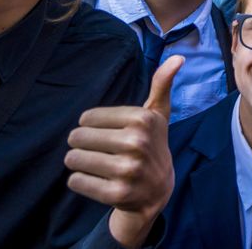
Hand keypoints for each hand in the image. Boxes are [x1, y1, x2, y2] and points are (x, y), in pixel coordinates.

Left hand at [65, 56, 183, 248]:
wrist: (158, 191)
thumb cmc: (152, 145)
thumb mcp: (158, 114)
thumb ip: (161, 84)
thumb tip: (177, 57)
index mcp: (143, 119)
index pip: (87, 117)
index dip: (92, 126)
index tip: (110, 133)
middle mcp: (137, 143)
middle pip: (77, 137)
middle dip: (82, 145)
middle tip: (100, 151)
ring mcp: (127, 170)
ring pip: (73, 159)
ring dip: (79, 163)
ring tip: (96, 165)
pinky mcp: (116, 193)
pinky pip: (76, 181)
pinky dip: (81, 181)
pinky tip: (98, 181)